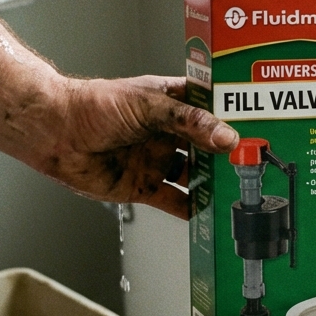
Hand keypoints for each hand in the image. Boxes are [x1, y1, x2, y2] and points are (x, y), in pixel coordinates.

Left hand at [18, 74, 237, 217]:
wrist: (57, 132)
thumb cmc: (94, 105)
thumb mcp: (149, 105)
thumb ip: (190, 122)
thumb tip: (225, 137)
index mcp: (171, 102)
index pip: (211, 109)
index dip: (233, 118)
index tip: (257, 128)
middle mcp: (167, 132)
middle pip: (207, 146)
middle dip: (228, 155)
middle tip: (253, 164)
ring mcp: (156, 160)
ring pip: (194, 175)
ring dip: (213, 183)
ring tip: (237, 189)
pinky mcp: (143, 186)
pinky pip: (174, 201)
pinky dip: (192, 208)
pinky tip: (209, 212)